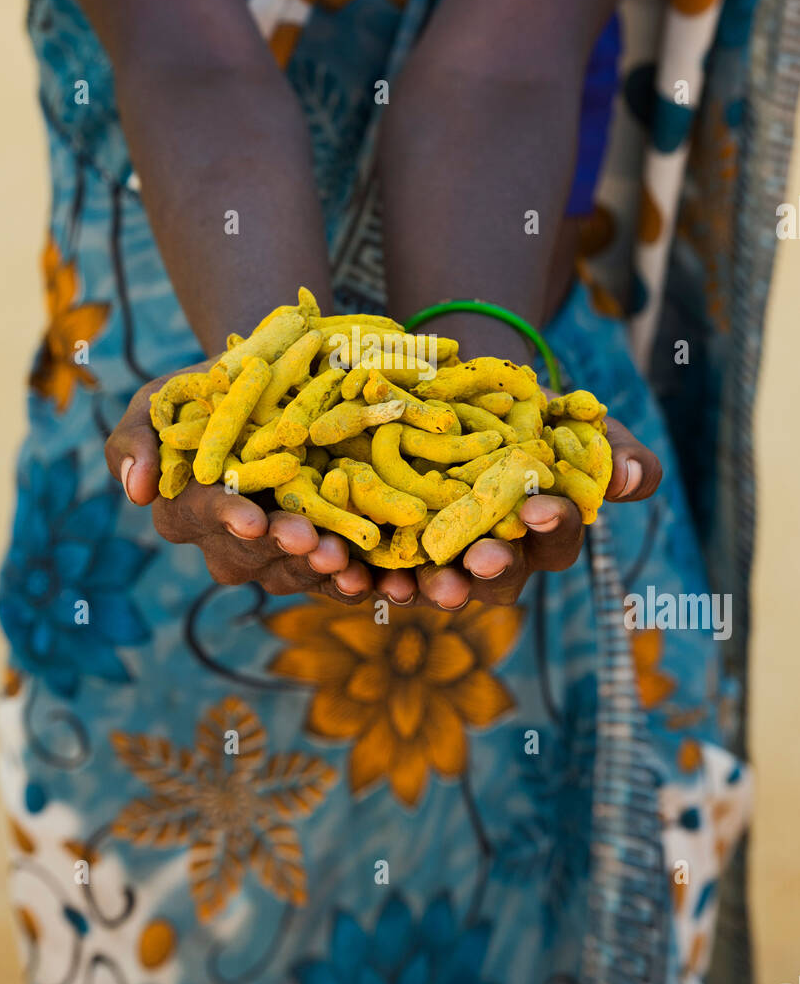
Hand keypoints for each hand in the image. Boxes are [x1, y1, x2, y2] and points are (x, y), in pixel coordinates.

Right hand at [104, 369, 372, 603]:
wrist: (268, 386)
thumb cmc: (203, 395)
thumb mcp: (159, 402)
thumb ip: (135, 441)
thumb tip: (138, 491)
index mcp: (187, 511)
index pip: (203, 518)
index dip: (228, 520)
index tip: (251, 520)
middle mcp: (228, 542)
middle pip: (254, 554)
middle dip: (284, 547)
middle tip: (313, 541)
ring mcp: (275, 552)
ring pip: (293, 572)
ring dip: (320, 570)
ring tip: (347, 561)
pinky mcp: (318, 552)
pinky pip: (335, 579)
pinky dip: (356, 584)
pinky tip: (380, 586)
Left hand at [372, 415, 661, 609]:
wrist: (457, 393)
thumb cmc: (528, 413)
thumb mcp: (572, 420)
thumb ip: (612, 450)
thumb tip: (635, 479)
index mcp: (542, 530)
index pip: (555, 538)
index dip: (550, 526)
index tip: (538, 507)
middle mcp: (494, 556)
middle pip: (497, 579)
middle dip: (488, 573)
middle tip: (477, 561)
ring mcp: (442, 559)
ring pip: (436, 586)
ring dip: (424, 590)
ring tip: (411, 585)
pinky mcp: (390, 551)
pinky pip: (378, 574)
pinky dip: (364, 578)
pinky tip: (348, 573)